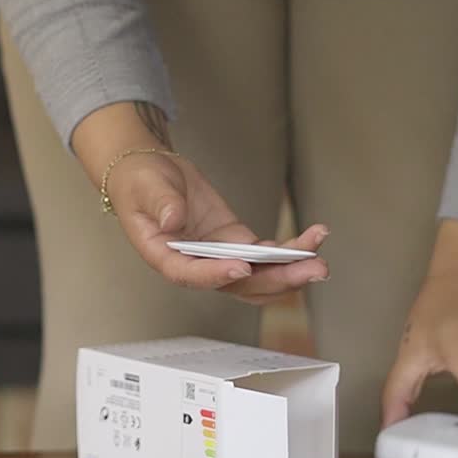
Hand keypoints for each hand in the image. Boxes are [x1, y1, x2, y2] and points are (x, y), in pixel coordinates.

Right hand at [70, 101, 327, 303]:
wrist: (150, 172)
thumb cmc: (139, 183)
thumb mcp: (145, 188)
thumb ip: (160, 205)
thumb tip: (173, 221)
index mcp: (165, 257)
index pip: (191, 274)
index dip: (217, 275)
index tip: (243, 267)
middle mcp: (195, 263)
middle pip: (237, 285)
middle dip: (275, 279)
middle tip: (309, 269)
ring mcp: (218, 255)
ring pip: (257, 276)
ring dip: (289, 271)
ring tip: (319, 258)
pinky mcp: (234, 242)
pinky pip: (264, 254)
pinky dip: (289, 250)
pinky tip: (311, 239)